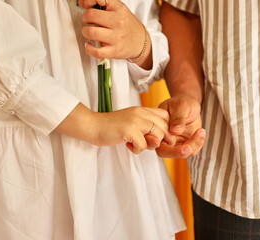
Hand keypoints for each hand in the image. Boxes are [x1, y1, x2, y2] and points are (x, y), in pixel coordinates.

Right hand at [56, 104, 174, 154]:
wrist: (92, 126)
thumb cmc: (111, 127)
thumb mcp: (131, 123)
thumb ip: (145, 129)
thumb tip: (158, 142)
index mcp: (142, 110)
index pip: (165, 116)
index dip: (167, 128)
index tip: (158, 138)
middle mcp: (140, 113)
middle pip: (164, 127)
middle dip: (161, 140)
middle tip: (149, 145)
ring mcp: (135, 121)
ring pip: (157, 135)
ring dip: (150, 145)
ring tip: (137, 145)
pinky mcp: (129, 130)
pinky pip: (143, 144)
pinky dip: (137, 149)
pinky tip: (128, 146)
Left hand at [80, 0, 149, 61]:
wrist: (141, 42)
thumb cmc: (127, 26)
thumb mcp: (119, 9)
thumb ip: (103, 4)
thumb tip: (84, 2)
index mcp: (119, 9)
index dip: (88, 2)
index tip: (87, 6)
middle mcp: (118, 22)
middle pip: (90, 15)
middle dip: (85, 18)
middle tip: (88, 21)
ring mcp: (116, 37)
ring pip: (90, 32)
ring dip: (85, 32)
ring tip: (89, 32)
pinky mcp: (114, 51)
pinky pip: (96, 51)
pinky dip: (89, 49)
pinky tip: (89, 45)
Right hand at [154, 94, 205, 157]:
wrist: (190, 104)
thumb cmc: (181, 103)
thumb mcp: (180, 106)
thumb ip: (178, 118)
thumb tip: (174, 131)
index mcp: (155, 128)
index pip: (150, 139)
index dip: (153, 142)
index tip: (160, 142)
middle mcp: (162, 138)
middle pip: (164, 152)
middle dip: (176, 152)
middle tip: (188, 148)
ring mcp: (174, 143)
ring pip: (180, 153)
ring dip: (192, 145)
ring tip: (200, 131)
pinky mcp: (185, 144)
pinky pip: (191, 150)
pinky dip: (198, 143)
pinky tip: (201, 131)